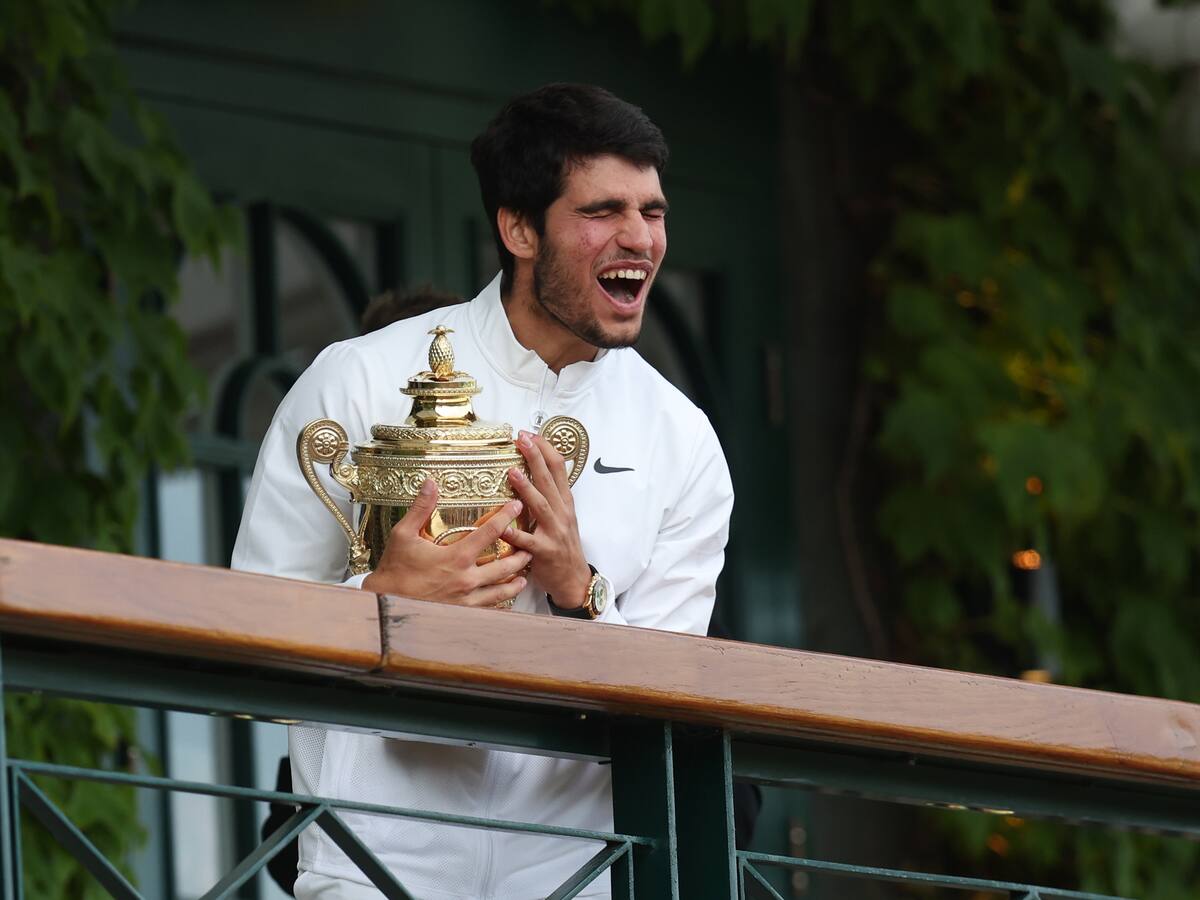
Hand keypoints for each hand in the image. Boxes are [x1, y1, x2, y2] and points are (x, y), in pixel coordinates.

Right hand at [361, 479, 529, 606]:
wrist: (384, 603)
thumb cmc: (394, 569)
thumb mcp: (403, 534)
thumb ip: (421, 508)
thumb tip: (430, 483)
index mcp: (456, 557)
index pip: (490, 532)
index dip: (506, 516)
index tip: (517, 506)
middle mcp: (466, 579)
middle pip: (505, 565)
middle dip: (521, 554)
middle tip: (530, 546)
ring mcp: (466, 599)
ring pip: (501, 590)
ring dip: (515, 580)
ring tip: (525, 575)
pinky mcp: (462, 612)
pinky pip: (488, 608)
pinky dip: (501, 601)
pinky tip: (505, 598)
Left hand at [504, 430, 591, 608]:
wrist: (573, 579)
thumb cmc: (563, 545)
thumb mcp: (563, 516)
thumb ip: (551, 494)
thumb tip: (537, 468)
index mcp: (565, 502)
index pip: (559, 469)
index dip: (546, 449)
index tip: (531, 434)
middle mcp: (562, 513)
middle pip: (549, 480)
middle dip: (536, 457)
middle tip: (523, 439)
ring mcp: (554, 532)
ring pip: (540, 506)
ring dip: (527, 488)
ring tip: (513, 472)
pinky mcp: (543, 552)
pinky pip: (527, 541)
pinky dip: (514, 532)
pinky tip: (501, 525)